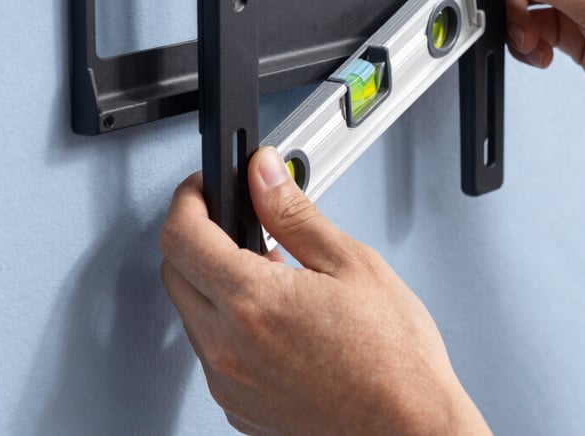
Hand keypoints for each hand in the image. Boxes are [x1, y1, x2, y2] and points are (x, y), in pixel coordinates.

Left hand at [160, 147, 489, 434]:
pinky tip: (274, 314)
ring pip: (191, 312)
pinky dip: (229, 321)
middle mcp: (227, 348)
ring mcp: (229, 384)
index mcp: (251, 303)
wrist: (409, 431)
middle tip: (238, 223)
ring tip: (271, 272)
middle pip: (175, 271)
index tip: (204, 187)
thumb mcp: (350, 262)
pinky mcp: (238, 407)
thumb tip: (263, 174)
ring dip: (214, 280)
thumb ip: (293, 212)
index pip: (181, 235)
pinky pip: (212, 350)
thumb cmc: (393, 359)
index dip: (189, 198)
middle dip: (197, 236)